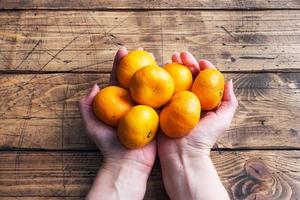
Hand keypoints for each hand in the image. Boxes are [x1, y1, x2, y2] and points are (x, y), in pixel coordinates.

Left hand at [79, 47, 155, 199]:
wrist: (127, 163)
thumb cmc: (108, 145)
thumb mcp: (90, 125)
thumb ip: (87, 105)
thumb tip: (94, 86)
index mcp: (117, 102)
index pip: (118, 78)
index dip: (119, 64)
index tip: (123, 50)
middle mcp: (133, 103)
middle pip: (136, 79)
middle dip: (141, 64)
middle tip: (146, 51)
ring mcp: (147, 110)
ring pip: (152, 87)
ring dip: (156, 73)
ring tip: (160, 59)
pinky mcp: (159, 117)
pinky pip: (164, 101)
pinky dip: (168, 89)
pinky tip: (173, 77)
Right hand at [158, 51, 237, 199]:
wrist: (182, 155)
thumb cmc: (204, 139)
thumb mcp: (223, 120)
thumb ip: (230, 102)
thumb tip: (230, 81)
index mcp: (203, 101)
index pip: (204, 79)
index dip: (203, 68)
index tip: (200, 60)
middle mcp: (189, 100)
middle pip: (187, 77)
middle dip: (185, 63)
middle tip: (180, 54)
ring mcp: (174, 103)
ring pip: (173, 81)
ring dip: (171, 68)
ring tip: (169, 58)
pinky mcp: (161, 108)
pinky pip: (160, 91)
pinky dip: (159, 80)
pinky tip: (158, 70)